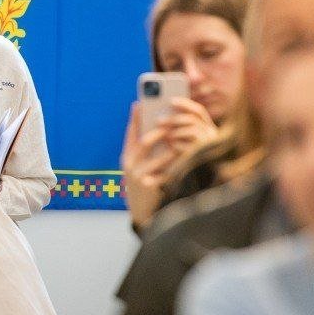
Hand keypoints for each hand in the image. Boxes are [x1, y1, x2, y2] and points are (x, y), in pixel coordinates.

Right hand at [121, 103, 179, 230]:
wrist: (143, 210)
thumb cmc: (145, 181)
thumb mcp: (140, 164)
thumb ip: (145, 147)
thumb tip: (158, 124)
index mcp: (127, 156)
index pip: (131, 132)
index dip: (136, 117)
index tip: (141, 103)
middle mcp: (129, 164)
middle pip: (144, 141)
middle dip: (160, 130)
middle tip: (173, 122)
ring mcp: (137, 175)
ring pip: (158, 156)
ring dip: (172, 147)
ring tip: (184, 140)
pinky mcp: (148, 185)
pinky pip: (165, 170)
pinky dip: (176, 164)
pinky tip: (186, 159)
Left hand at [162, 97, 219, 154]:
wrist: (184, 183)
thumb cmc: (177, 159)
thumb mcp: (176, 140)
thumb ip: (173, 127)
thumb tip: (160, 114)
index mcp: (206, 128)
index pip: (199, 111)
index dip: (185, 104)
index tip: (170, 101)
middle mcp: (212, 135)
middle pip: (194, 118)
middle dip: (175, 118)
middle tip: (158, 120)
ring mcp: (211, 145)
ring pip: (193, 129)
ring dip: (176, 130)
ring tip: (163, 133)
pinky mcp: (207, 155)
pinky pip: (193, 144)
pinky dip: (181, 143)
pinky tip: (171, 145)